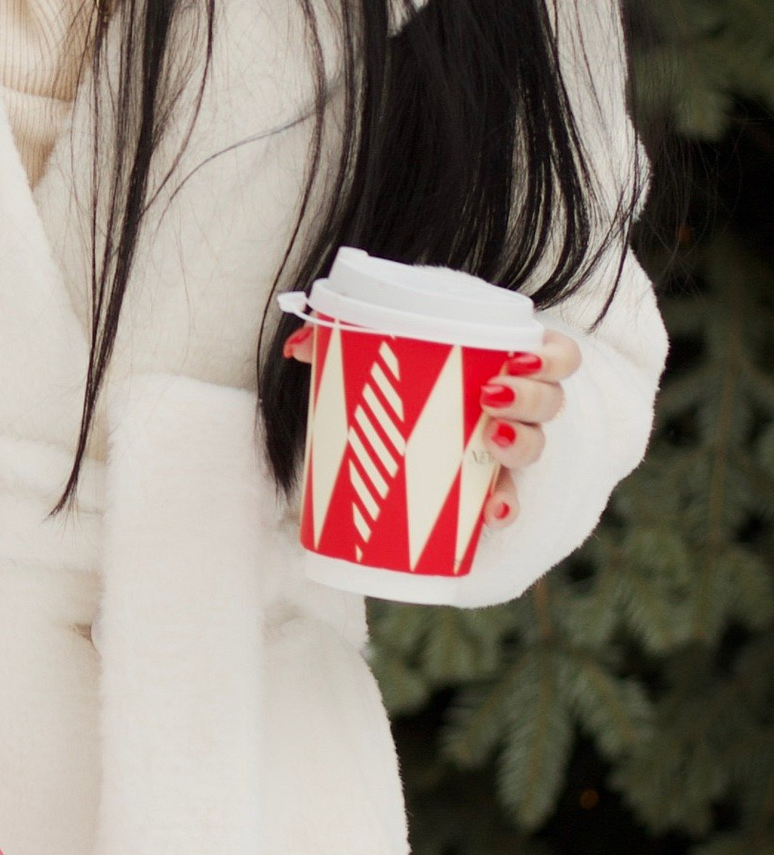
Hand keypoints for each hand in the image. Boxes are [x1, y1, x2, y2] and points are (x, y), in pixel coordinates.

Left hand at [282, 324, 579, 527]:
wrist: (411, 435)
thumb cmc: (410, 380)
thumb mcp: (387, 354)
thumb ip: (346, 342)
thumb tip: (297, 347)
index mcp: (506, 363)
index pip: (556, 355)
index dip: (550, 358)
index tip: (518, 359)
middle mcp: (519, 407)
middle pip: (549, 403)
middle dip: (530, 400)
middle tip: (491, 397)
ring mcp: (509, 449)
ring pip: (534, 447)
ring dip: (520, 446)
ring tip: (493, 444)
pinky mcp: (492, 486)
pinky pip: (508, 499)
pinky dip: (502, 506)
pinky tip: (492, 512)